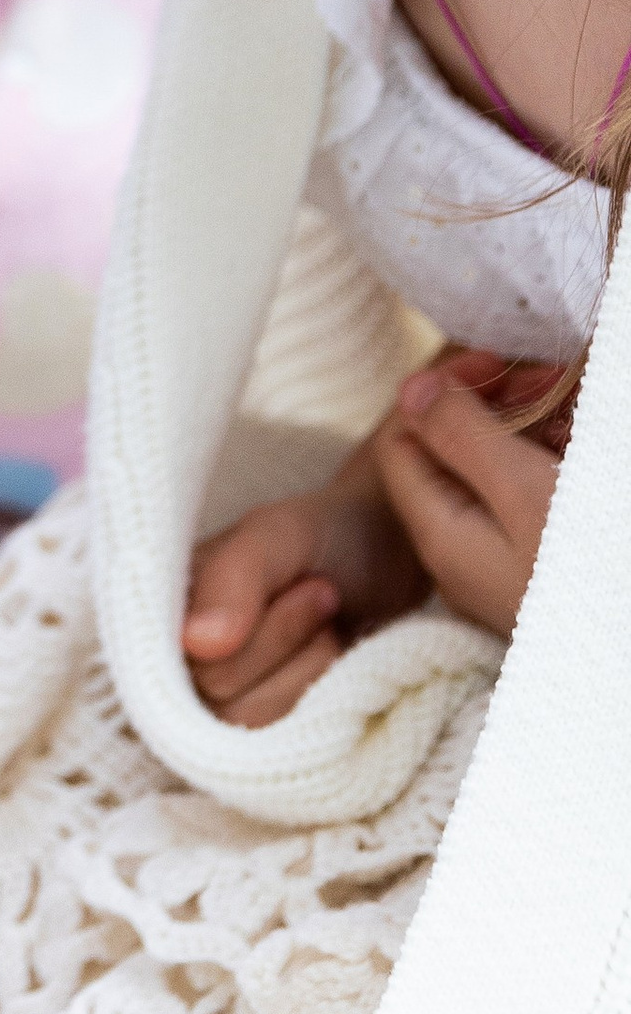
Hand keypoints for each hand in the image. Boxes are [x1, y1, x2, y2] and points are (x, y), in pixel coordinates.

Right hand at [182, 448, 426, 723]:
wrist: (381, 562)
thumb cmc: (324, 540)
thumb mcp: (280, 536)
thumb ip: (233, 579)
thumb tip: (196, 644)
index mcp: (158, 604)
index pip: (184, 656)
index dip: (263, 634)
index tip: (316, 586)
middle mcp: (171, 657)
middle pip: (214, 695)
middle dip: (288, 642)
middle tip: (325, 595)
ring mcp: (210, 702)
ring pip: (247, 724)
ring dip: (308, 671)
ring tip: (330, 626)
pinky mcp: (252, 735)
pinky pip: (276, 749)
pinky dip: (320, 705)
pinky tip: (336, 668)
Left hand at [373, 351, 570, 638]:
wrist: (625, 648)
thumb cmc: (591, 569)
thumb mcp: (522, 491)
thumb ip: (462, 437)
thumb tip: (411, 390)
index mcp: (440, 533)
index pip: (404, 440)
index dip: (441, 392)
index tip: (496, 366)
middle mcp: (462, 553)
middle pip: (451, 454)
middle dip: (494, 405)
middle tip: (548, 378)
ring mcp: (503, 565)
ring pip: (494, 474)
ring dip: (528, 428)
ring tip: (571, 400)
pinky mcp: (541, 569)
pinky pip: (528, 501)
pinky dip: (548, 464)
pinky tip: (575, 443)